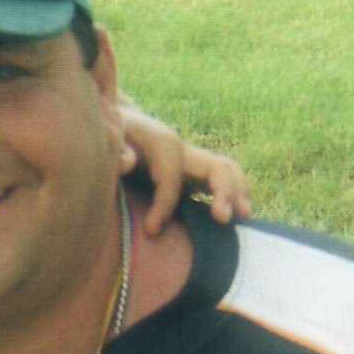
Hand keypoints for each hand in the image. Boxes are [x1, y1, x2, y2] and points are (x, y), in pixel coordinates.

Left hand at [117, 103, 251, 233]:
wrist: (118, 122)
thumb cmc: (113, 135)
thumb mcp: (109, 138)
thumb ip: (116, 150)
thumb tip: (126, 164)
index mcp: (163, 145)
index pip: (172, 179)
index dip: (164, 206)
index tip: (151, 231)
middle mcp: (184, 151)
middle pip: (217, 168)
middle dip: (224, 192)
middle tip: (224, 219)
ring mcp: (192, 160)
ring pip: (227, 172)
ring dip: (237, 193)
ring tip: (244, 216)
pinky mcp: (193, 170)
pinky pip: (221, 180)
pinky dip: (232, 194)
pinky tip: (236, 213)